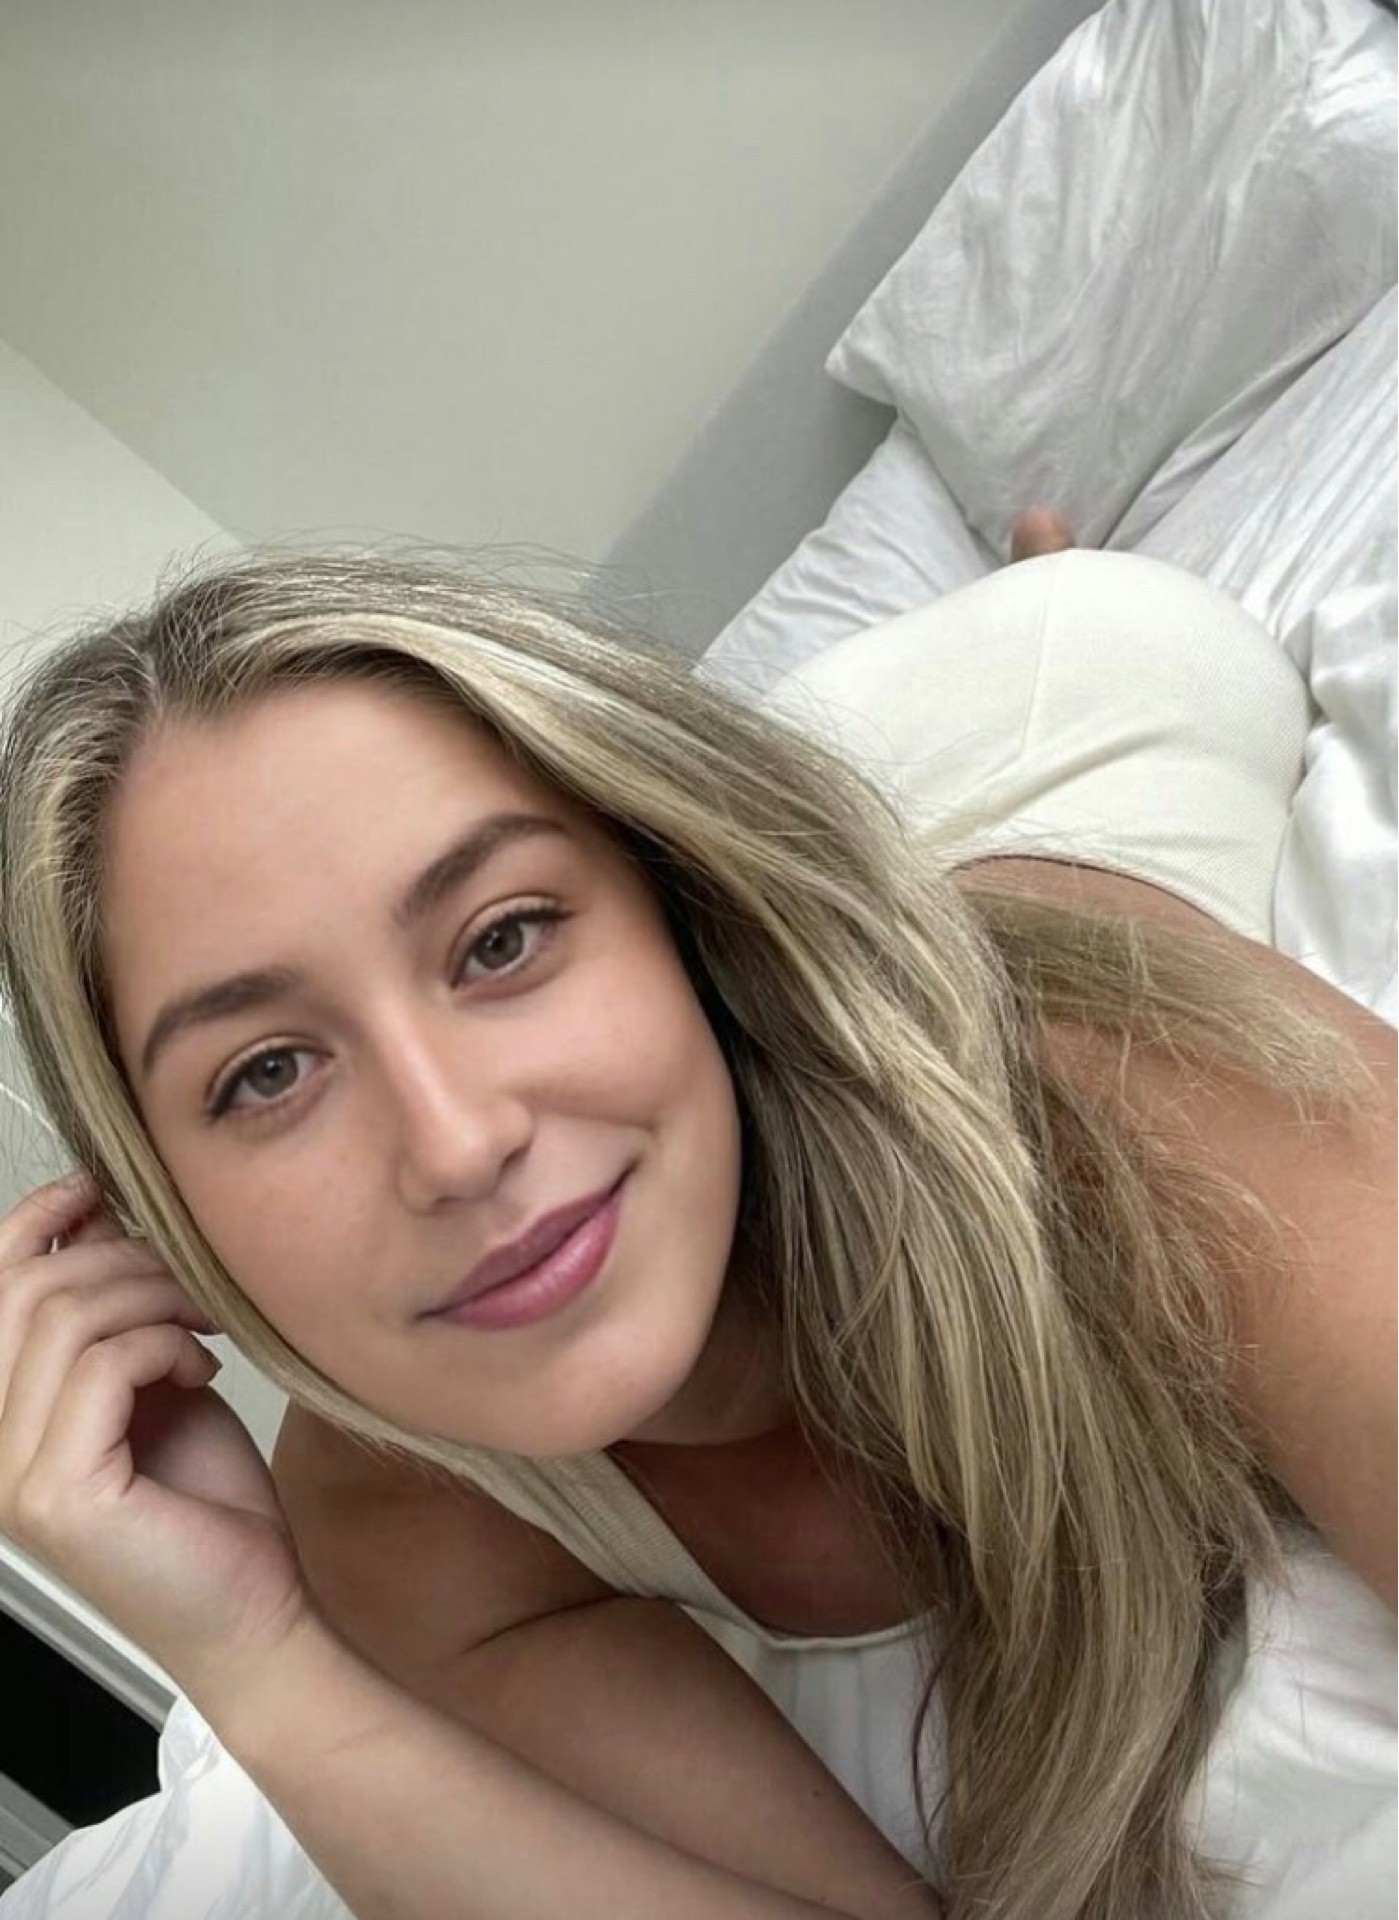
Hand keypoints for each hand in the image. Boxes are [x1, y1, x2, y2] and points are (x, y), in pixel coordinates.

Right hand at [0, 1171, 316, 1703]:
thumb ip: (120, 1315)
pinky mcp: (59, 1496)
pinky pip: (101, 1368)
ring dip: (154, 1299)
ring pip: (65, 1321)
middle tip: (196, 1280)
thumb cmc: (211, 1505)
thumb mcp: (158, 1383)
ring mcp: (14, 1478)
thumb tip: (104, 1215)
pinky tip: (202, 1372)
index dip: (34, 1221)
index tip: (98, 1184)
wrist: (258, 1612)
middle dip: (126, 1261)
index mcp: (4, 1418)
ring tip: (207, 1325)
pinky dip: (163, 1348)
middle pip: (29, 1293)